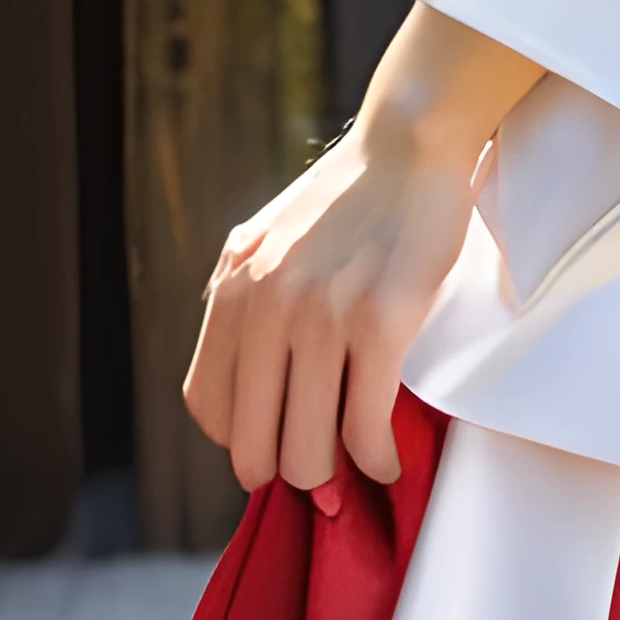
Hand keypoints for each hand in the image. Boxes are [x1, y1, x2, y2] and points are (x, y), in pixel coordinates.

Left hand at [180, 6, 540, 497]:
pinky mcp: (383, 322)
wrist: (410, 143)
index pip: (209, 407)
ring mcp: (324, 315)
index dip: (241, 441)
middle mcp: (268, 306)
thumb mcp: (266, 240)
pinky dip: (377, 462)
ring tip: (355, 467)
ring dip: (334, 477)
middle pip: (253, 446)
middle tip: (319, 470)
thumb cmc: (346, 196)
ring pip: (309, 452)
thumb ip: (245, 302)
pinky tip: (388, 460)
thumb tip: (241, 388)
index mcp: (234, 288)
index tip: (274, 444)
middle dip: (287, 472)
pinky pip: (365, 430)